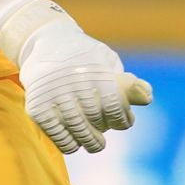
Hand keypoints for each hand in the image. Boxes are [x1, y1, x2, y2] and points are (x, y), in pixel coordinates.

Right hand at [0, 0, 152, 153]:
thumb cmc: (84, 55)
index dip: (123, 119)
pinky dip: (70, 144)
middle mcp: (73, 83)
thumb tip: (147, 98)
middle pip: (97, 121)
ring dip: (90, 142)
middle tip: (105, 132)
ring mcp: (53, 96)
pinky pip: (59, 137)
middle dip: (104, 130)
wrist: (45, 41)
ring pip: (79, 133)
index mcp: (94, 70)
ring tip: (95, 143)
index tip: (125, 122)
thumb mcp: (107, 60)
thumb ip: (126, 82)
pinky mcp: (37, 108)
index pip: (115, 106)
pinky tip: (75, 141)